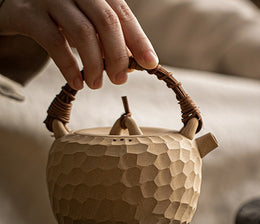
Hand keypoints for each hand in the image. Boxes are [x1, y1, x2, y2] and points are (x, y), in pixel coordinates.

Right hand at [0, 0, 158, 89]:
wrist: (14, 6)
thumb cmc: (58, 16)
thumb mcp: (88, 22)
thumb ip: (109, 38)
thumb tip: (132, 63)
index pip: (123, 14)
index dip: (139, 40)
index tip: (150, 63)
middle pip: (106, 21)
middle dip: (117, 56)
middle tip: (119, 80)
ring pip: (83, 32)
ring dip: (95, 64)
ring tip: (97, 84)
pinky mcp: (27, 13)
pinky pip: (54, 42)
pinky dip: (69, 67)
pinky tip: (77, 82)